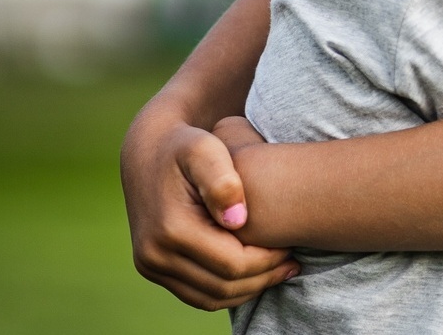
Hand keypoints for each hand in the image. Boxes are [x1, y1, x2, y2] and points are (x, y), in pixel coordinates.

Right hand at [121, 105, 297, 310]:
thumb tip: (239, 221)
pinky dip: (227, 290)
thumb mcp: (205, 148)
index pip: (231, 264)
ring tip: (280, 271)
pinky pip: (196, 294)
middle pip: (221, 286)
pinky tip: (254, 274)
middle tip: (293, 264)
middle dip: (263, 278)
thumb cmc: (187, 144)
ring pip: (209, 298)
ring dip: (248, 290)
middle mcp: (154, 255)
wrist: (148, 151)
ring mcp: (151, 266)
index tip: (292, 247)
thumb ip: (222, 180)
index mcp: (171, 229)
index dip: (267, 261)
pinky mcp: (153, 268)